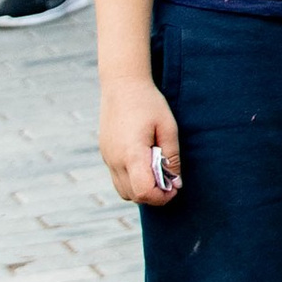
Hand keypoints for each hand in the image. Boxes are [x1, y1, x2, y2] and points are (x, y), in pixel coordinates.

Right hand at [100, 79, 183, 205]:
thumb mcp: (168, 127)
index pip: (144, 191)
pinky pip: (117, 178)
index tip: (174, 187)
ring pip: (123, 191)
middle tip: (169, 182)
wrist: (122, 85)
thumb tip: (176, 182)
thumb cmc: (148, 103)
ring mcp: (107, 158)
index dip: (162, 197)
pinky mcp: (105, 154)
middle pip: (134, 196)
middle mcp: (115, 160)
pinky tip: (145, 164)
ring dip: (141, 190)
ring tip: (157, 173)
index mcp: (132, 153)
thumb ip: (172, 156)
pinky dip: (132, 180)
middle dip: (154, 196)